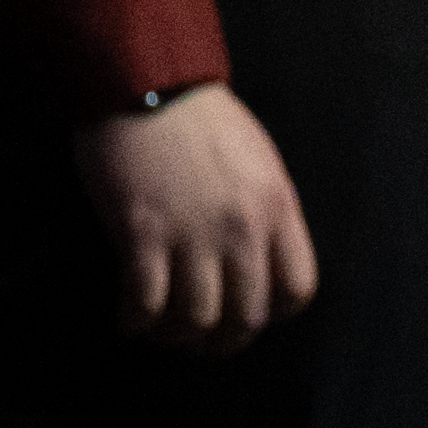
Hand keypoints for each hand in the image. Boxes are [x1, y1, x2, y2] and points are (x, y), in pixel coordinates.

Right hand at [78, 90, 317, 348]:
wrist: (148, 87)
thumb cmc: (203, 122)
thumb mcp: (259, 164)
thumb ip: (266, 214)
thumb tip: (261, 263)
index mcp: (277, 207)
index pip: (297, 290)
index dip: (272, 311)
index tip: (246, 309)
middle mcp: (242, 227)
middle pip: (245, 317)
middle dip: (222, 340)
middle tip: (199, 338)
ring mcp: (192, 233)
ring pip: (195, 321)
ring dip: (175, 335)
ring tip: (161, 328)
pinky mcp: (142, 233)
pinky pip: (145, 304)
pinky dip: (136, 322)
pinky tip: (129, 317)